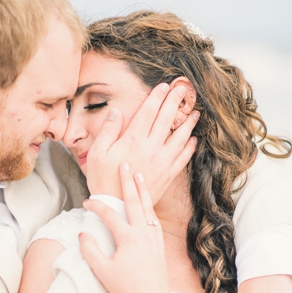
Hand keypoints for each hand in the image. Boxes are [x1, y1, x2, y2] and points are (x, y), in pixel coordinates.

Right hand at [79, 163, 170, 292]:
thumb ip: (90, 250)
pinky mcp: (158, 247)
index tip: (86, 202)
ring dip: (142, 190)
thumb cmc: (124, 289)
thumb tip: (82, 234)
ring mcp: (153, 240)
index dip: (96, 206)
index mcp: (128, 239)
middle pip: (134, 201)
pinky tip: (147, 204)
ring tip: (139, 175)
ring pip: (148, 208)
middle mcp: (143, 235)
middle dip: (127, 182)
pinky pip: (154, 220)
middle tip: (124, 164)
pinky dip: (149, 208)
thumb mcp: (101, 271)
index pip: (109, 215)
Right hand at [85, 82, 197, 202]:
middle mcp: (151, 148)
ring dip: (188, 123)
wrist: (116, 206)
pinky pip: (182, 158)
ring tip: (195, 112)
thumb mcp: (96, 153)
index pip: (148, 113)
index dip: (156, 97)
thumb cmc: (102, 179)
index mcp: (133, 140)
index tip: (164, 86)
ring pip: (179, 137)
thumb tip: (117, 113)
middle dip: (175, 102)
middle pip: (166, 120)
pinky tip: (193, 139)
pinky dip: (189, 147)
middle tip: (183, 89)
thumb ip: (108, 131)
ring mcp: (162, 162)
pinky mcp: (167, 175)